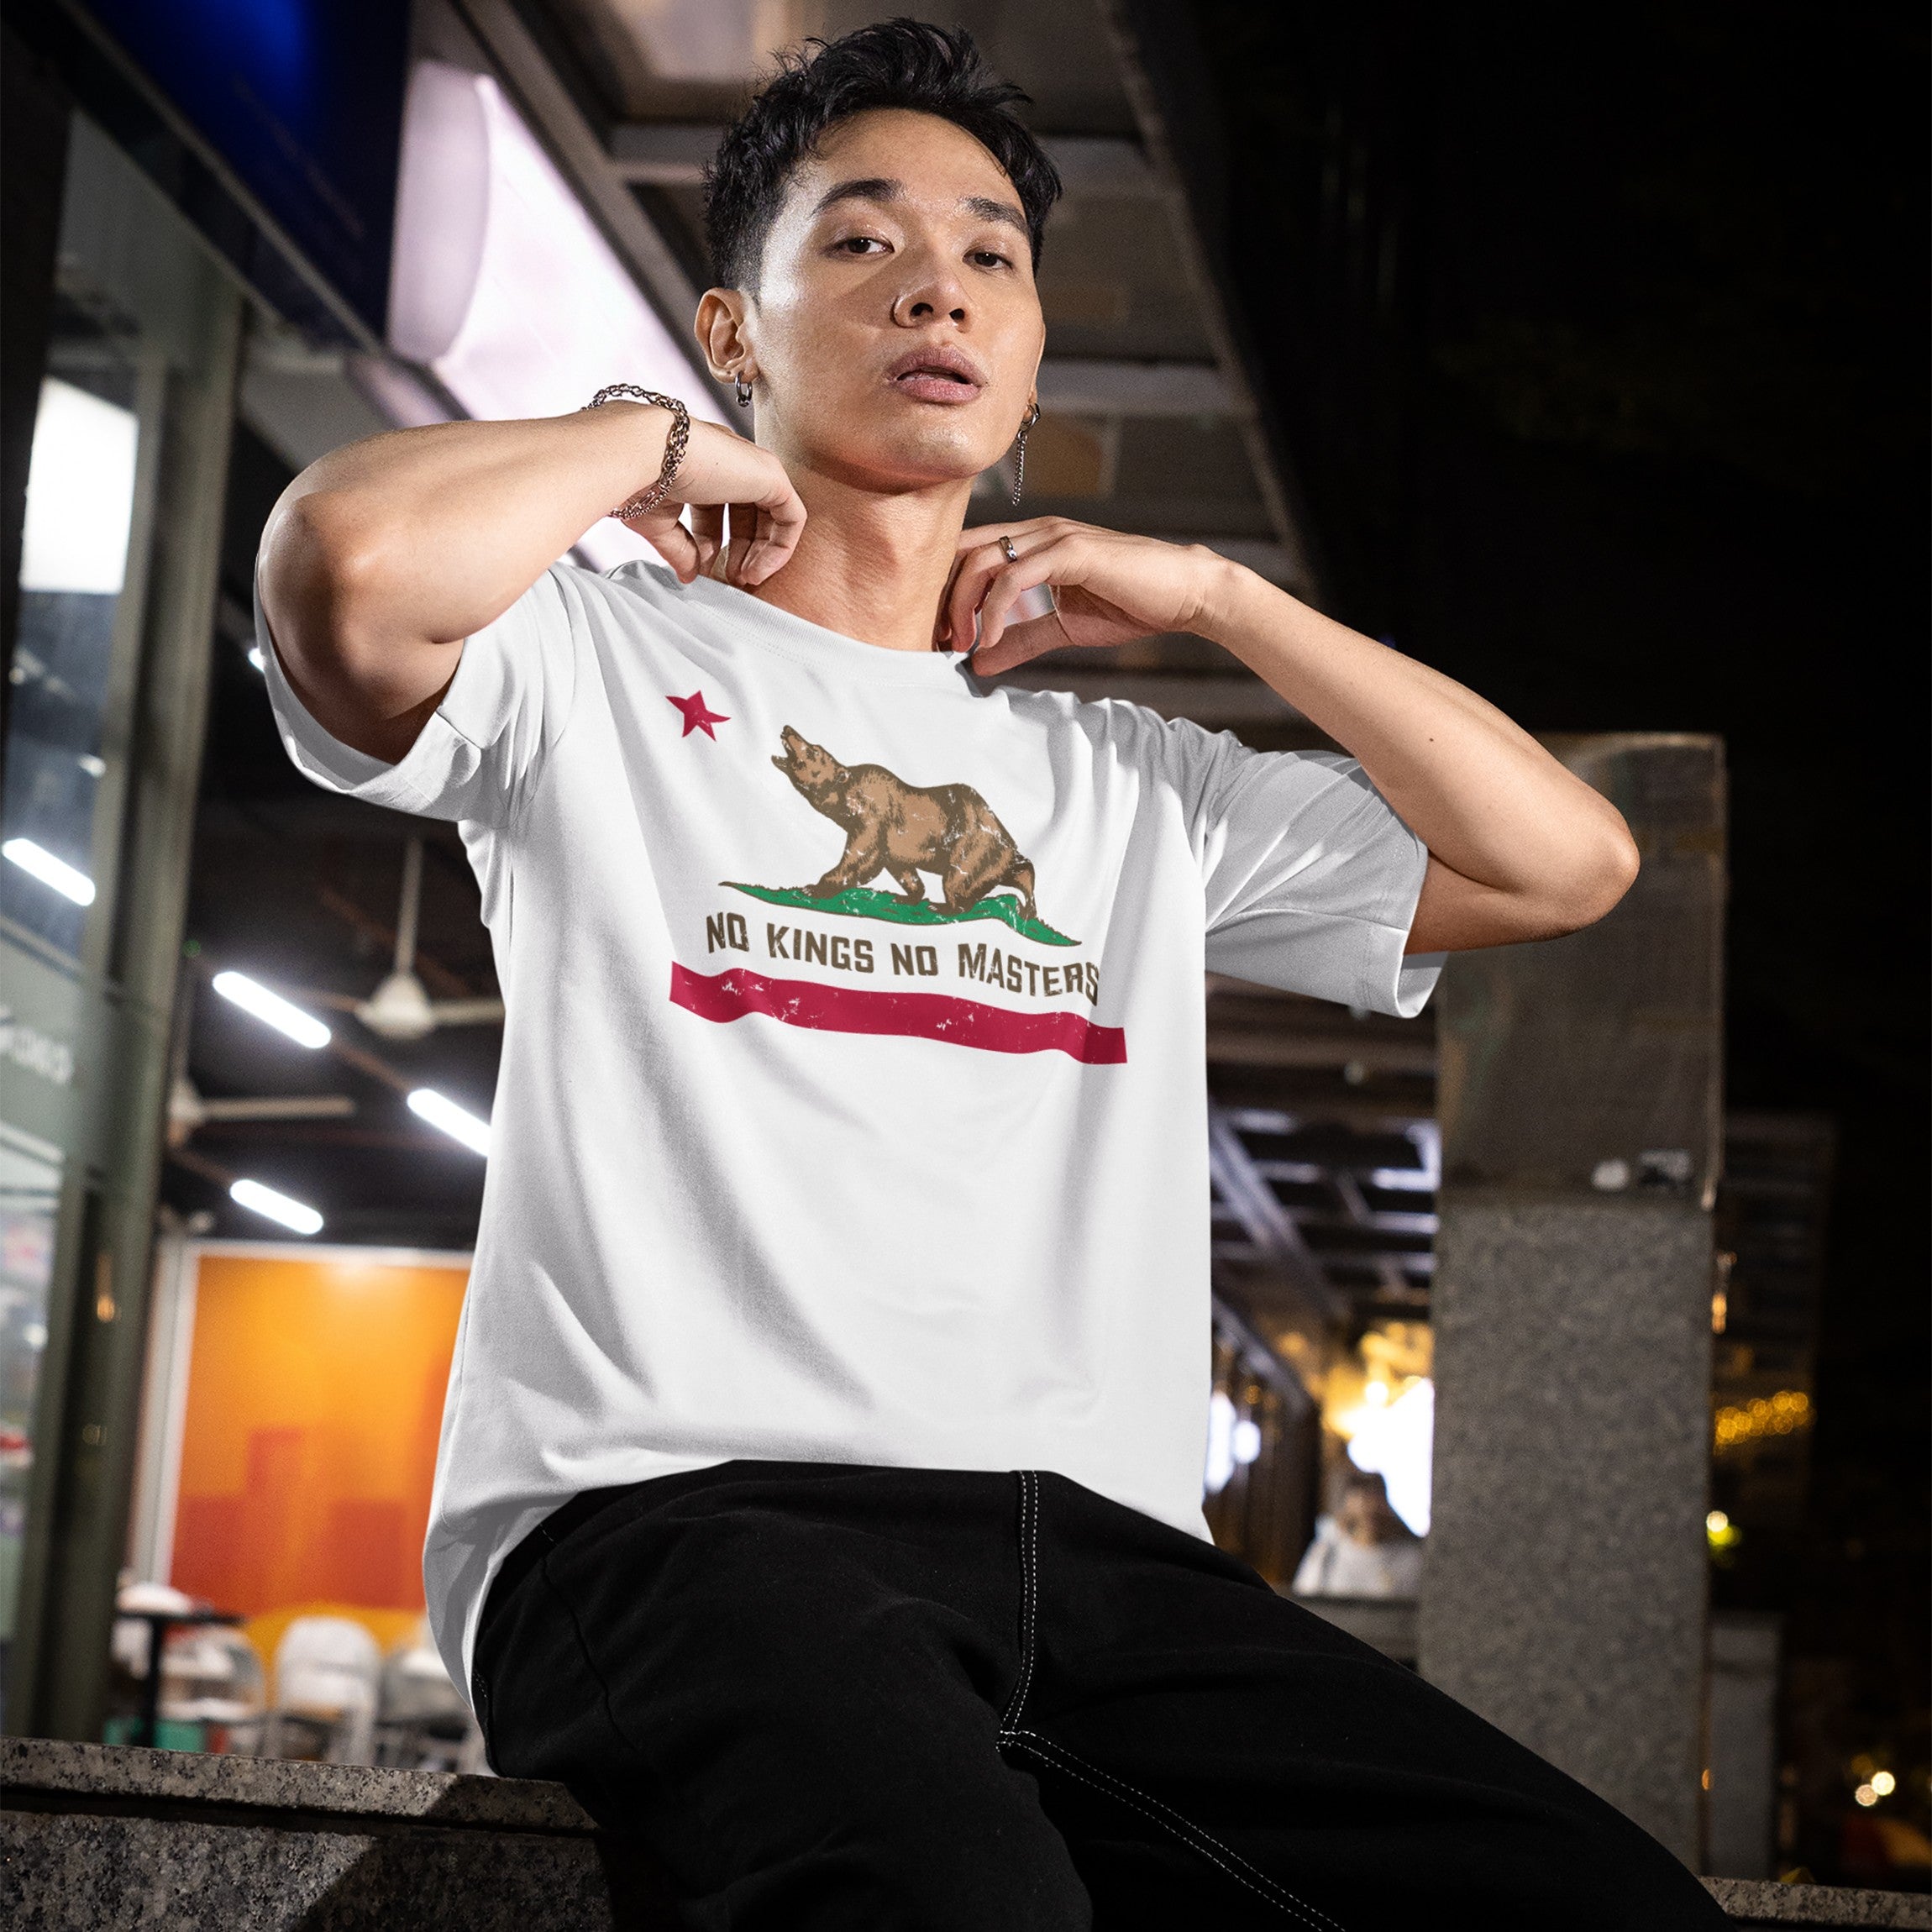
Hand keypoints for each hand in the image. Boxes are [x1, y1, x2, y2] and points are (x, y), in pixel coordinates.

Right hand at [617, 414, 806, 588]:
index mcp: (703, 467)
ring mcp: (754, 467)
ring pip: (771, 520)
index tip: (704, 574)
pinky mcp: (773, 476)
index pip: (717, 513)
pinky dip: (780, 549)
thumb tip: (691, 576)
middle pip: (746, 519)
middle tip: (727, 582)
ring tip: (742, 581)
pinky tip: (757, 572)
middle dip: (738, 555)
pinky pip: (792, 518)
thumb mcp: (658, 521)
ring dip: (759, 557)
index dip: (712, 548)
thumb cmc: (641, 479)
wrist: (647, 454)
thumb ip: (680, 549)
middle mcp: (731, 464)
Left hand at [945, 518, 1231, 672]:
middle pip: (965, 553)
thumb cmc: (1131, 604)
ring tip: (963, 643)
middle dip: (945, 599)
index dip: (948, 591)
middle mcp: (1038, 531)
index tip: (943, 634)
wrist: (1183, 594)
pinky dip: (996, 610)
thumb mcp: (1065, 628)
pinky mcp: (1070, 552)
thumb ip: (1023, 640)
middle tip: (943, 642)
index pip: (970, 553)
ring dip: (963, 606)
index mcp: (1034, 541)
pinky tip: (992, 639)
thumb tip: (980, 661)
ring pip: (983, 561)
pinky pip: (1015, 578)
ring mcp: (1054, 537)